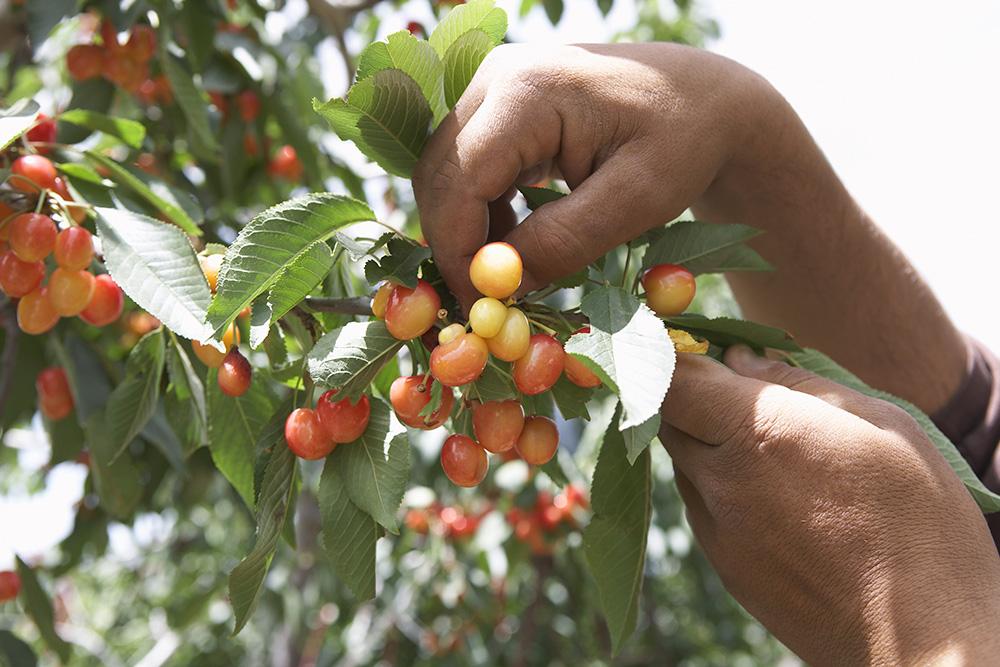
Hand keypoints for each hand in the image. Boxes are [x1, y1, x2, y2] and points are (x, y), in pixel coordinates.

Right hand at [413, 41, 965, 414]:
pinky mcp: (500, 102)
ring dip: (464, 229)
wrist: (705, 97)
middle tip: (484, 303)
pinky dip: (478, 210)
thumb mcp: (636, 199)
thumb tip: (504, 285)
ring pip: (445, 171)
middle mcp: (497, 77)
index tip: (477, 306)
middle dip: (454, 244)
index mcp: (528, 91)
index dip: (458, 249)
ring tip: (504, 275)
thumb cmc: (683, 141)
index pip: (461, 180)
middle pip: (440, 175)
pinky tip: (512, 241)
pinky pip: (466, 164)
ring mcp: (495, 85)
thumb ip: (567, 239)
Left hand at [660, 346, 999, 664]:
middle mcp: (721, 481)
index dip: (678, 357)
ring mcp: (717, 530)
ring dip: (710, 446)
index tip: (704, 350)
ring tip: (776, 455)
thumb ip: (799, 383)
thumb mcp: (881, 424)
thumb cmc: (918, 521)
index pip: (672, 378)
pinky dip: (724, 490)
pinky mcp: (726, 569)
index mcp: (756, 432)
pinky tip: (778, 499)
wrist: (925, 638)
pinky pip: (705, 509)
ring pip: (687, 465)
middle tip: (745, 396)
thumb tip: (742, 359)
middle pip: (669, 419)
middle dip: (695, 398)